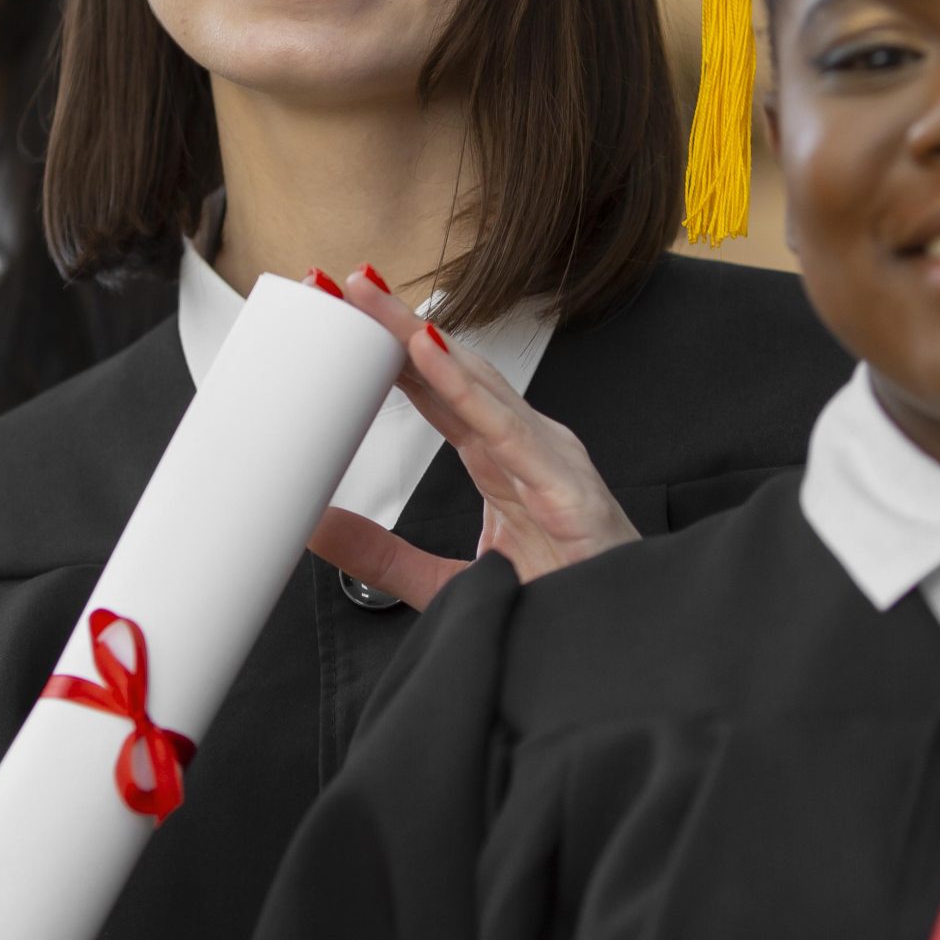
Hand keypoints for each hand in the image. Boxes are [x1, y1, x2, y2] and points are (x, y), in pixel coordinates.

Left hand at [304, 265, 636, 610]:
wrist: (619, 657)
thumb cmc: (561, 607)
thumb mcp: (450, 582)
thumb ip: (386, 557)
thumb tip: (320, 526)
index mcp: (501, 459)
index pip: (436, 389)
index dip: (389, 349)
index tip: (339, 312)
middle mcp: (526, 447)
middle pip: (451, 371)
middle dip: (397, 325)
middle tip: (340, 282)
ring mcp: (549, 461)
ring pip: (477, 384)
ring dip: (419, 337)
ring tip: (370, 298)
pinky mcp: (565, 489)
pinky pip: (507, 429)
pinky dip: (464, 387)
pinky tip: (425, 353)